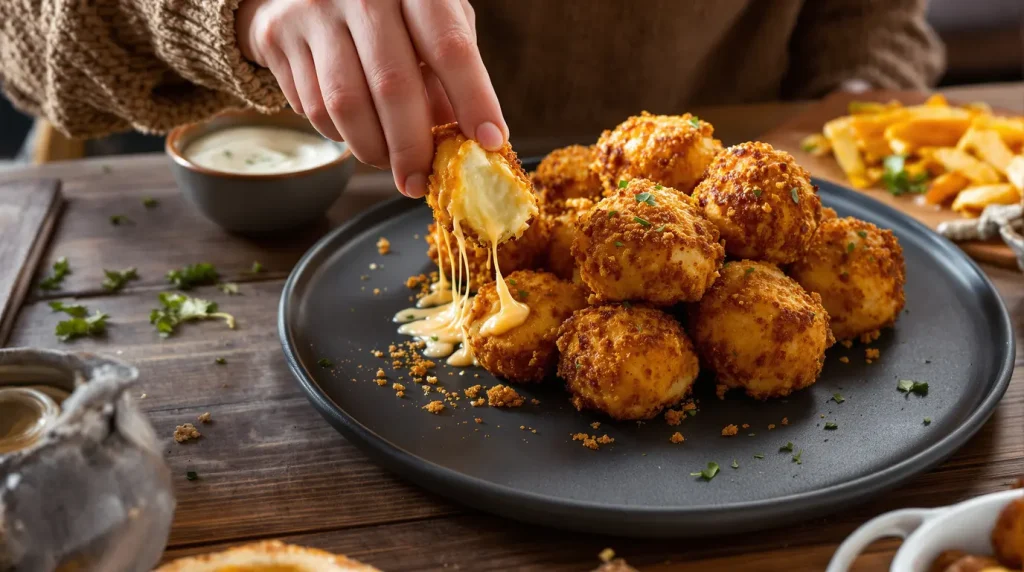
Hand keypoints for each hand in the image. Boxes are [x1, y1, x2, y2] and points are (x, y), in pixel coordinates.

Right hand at [236, 0, 505, 197]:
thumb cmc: (387, 8)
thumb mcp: (429, 19)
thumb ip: (449, 68)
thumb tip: (461, 134)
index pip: (449, 47)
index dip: (473, 100)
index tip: (490, 142)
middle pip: (392, 86)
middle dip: (412, 147)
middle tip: (421, 182)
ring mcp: (314, 11)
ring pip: (345, 105)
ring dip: (372, 149)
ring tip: (390, 163)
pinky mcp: (279, 36)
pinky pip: (312, 107)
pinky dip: (340, 135)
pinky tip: (357, 133)